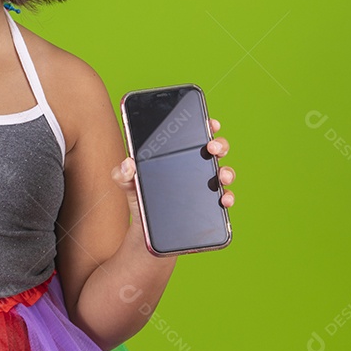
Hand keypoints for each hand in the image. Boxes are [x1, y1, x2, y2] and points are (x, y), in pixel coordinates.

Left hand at [111, 118, 236, 223]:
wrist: (145, 227)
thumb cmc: (139, 196)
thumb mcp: (127, 182)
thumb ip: (121, 172)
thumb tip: (127, 163)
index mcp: (176, 154)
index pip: (194, 135)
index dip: (206, 126)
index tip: (210, 123)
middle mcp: (195, 166)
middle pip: (216, 149)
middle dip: (219, 144)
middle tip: (211, 147)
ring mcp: (204, 185)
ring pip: (224, 172)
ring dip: (227, 172)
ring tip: (221, 176)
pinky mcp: (209, 204)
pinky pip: (224, 198)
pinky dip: (228, 197)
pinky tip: (223, 199)